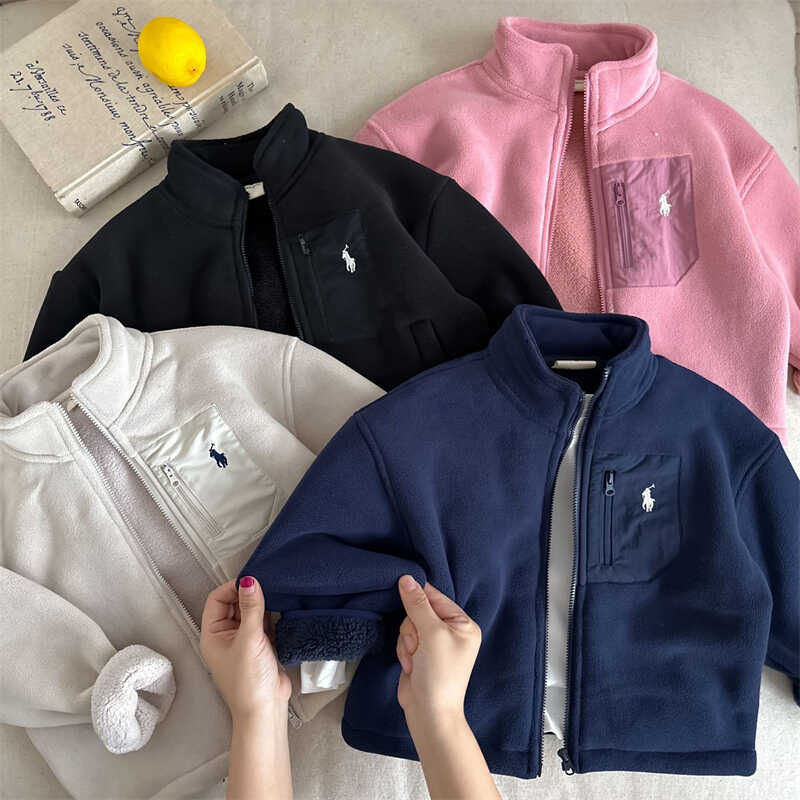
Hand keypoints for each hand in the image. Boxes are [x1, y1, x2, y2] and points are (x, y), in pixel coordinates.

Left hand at [200, 577, 291, 722]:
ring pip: (250, 612)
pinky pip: (264, 622)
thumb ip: (251, 607)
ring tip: (277, 592)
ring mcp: (244, 640)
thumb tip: (249, 579)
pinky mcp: (262, 645)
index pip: (217, 600)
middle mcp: (226, 635)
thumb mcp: (249, 639)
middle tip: (267, 584)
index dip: (232, 588)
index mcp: (213, 634)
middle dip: (248, 594)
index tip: (251, 580)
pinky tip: (282, 606)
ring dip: (262, 603)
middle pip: (234, 604)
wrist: (266, 709)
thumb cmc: (249, 679)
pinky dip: (271, 614)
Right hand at [395, 575, 481, 721]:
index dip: (419, 597)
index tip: (404, 593)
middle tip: (418, 645)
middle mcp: (450, 632)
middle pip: (419, 611)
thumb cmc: (439, 673)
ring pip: (408, 625)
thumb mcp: (431, 633)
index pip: (437, 597)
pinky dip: (404, 651)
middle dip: (413, 628)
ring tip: (415, 659)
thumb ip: (417, 604)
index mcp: (463, 624)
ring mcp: (434, 644)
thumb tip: (406, 578)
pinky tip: (410, 666)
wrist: (429, 713)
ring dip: (407, 641)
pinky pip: (404, 639)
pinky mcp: (420, 654)